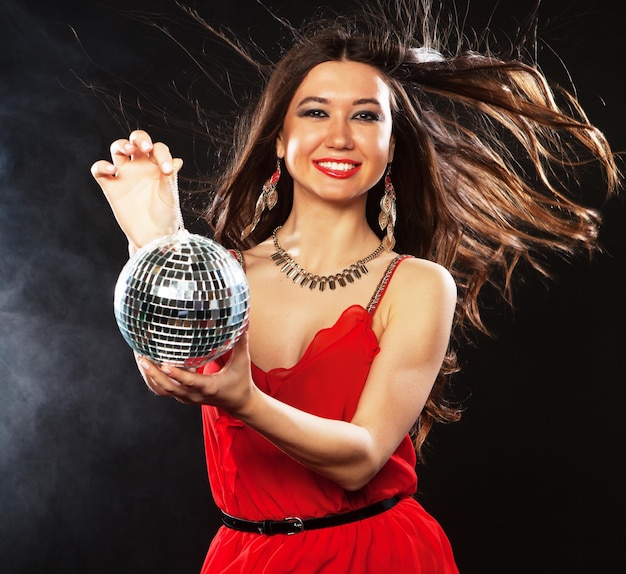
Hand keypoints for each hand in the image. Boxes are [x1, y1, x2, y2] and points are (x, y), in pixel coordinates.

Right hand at [90, 130, 183, 249]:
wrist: (153, 236)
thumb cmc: (166, 216)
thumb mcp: (170, 196)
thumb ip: (170, 177)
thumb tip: (177, 160)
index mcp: (158, 167)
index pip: (158, 148)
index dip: (162, 153)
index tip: (167, 170)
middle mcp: (141, 167)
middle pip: (136, 141)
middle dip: (139, 138)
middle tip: (146, 147)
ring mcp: (125, 175)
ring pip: (117, 149)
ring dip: (121, 144)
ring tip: (128, 150)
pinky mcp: (111, 187)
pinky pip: (99, 171)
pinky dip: (101, 166)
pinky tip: (111, 170)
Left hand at [134, 332, 255, 411]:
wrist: (239, 403)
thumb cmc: (241, 381)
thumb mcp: (242, 361)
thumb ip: (241, 341)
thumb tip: (245, 320)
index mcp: (210, 387)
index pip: (191, 382)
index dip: (178, 375)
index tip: (165, 365)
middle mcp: (195, 396)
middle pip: (170, 388)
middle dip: (154, 374)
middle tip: (142, 357)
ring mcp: (188, 398)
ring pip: (164, 390)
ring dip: (151, 376)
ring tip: (141, 358)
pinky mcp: (184, 397)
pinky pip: (165, 390)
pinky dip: (156, 379)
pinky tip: (149, 364)